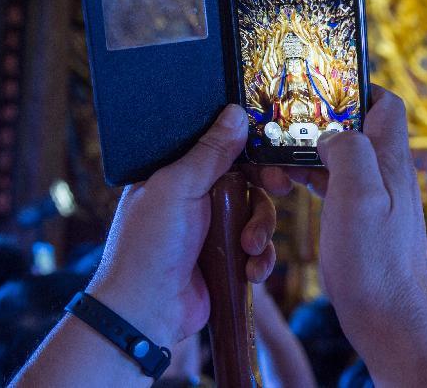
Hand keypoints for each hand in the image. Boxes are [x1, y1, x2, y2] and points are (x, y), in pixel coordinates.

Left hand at [88, 105, 277, 345]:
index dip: (251, 151)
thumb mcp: (178, 188)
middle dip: (265, 192)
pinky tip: (250, 271)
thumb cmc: (148, 247)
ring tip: (248, 249)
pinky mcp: (227, 259)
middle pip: (249, 181)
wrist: (146, 313)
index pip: (222, 150)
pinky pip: (259, 249)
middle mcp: (196, 198)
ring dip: (261, 230)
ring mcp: (213, 230)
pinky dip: (260, 259)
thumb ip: (210, 152)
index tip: (271, 155)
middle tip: (280, 189)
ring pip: (258, 215)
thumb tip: (234, 113)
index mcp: (177, 174)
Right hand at [263, 86, 426, 385]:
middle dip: (321, 123)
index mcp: (390, 161)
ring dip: (312, 156)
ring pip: (342, 160)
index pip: (385, 104)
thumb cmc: (376, 263)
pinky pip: (338, 188)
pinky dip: (315, 181)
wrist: (389, 318)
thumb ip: (350, 151)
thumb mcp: (360, 196)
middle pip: (356, 130)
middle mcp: (387, 176)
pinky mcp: (365, 224)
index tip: (321, 87)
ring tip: (279, 163)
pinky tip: (294, 190)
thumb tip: (334, 134)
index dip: (357, 88)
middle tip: (286, 129)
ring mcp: (377, 200)